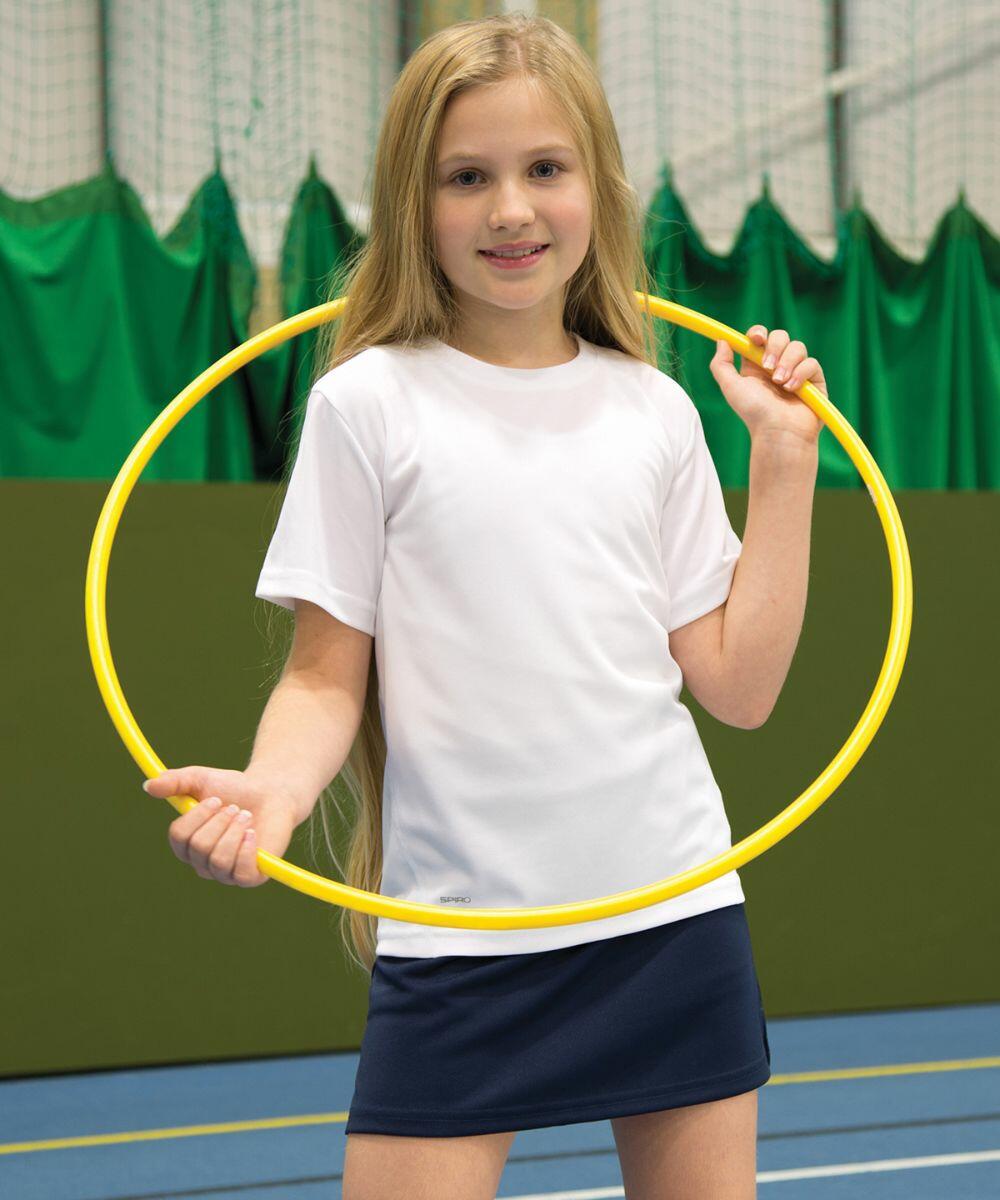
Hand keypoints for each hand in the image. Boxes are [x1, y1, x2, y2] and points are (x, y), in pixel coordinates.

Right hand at [145, 765, 300, 887]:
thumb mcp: (201, 779)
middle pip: (199, 847)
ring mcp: (225, 873)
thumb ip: (175, 782)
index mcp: (187, 844)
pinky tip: (253, 833)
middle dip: (220, 820)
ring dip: (235, 830)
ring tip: (246, 816)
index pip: (178, 837)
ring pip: (218, 859)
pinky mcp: (249, 878)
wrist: (272, 794)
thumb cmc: (234, 789)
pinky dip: (247, 848)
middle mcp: (203, 863)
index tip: (216, 799)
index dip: (197, 816)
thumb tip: (148, 786)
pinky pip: (240, 873)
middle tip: (235, 808)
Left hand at [709, 325, 826, 446]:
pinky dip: (801, 374)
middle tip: (768, 367)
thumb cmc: (754, 413)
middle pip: (780, 336)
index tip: (756, 339)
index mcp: (756, 365)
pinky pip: (811, 363)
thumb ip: (721, 364)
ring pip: (797, 347)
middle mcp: (777, 365)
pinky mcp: (814, 380)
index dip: (758, 333)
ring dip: (787, 362)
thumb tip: (722, 340)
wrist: (778, 432)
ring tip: (780, 383)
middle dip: (774, 347)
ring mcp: (797, 371)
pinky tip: (793, 390)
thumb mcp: (731, 387)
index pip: (760, 338)